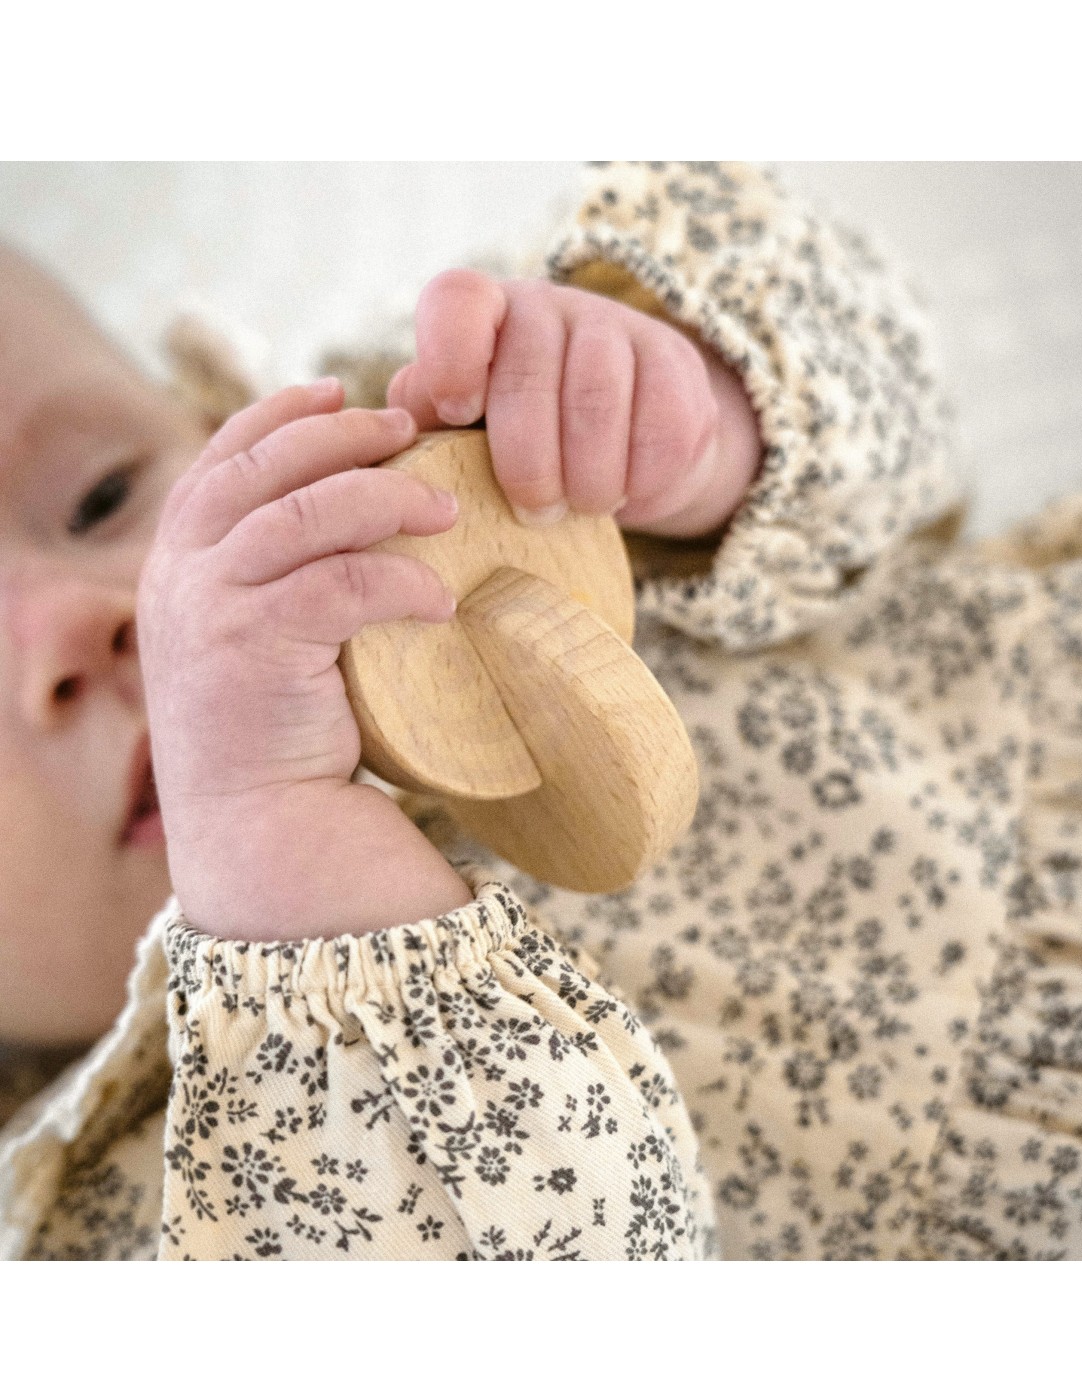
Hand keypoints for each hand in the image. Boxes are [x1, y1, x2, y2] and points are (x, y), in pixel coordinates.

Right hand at [137, 378, 471, 939]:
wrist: (259, 826)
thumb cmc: (281, 727)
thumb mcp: (260, 630)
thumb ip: (279, 569)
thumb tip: (362, 500)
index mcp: (179, 555)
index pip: (226, 454)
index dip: (284, 412)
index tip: (344, 390)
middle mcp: (178, 571)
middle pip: (264, 467)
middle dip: (343, 436)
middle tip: (412, 430)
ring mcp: (206, 608)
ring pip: (301, 514)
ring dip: (383, 498)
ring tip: (447, 509)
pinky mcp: (249, 648)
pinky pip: (337, 587)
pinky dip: (397, 582)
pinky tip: (441, 598)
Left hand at [387, 272, 762, 538]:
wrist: (624, 439)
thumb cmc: (516, 437)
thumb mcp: (463, 427)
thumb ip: (425, 420)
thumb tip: (400, 430)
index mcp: (483, 312)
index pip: (458, 301)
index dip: (451, 357)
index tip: (459, 413)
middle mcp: (549, 305)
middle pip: (530, 376)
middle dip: (527, 463)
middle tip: (531, 512)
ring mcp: (619, 328)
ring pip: (598, 404)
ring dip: (585, 479)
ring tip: (578, 508)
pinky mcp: (679, 367)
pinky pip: (660, 431)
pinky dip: (639, 481)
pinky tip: (624, 493)